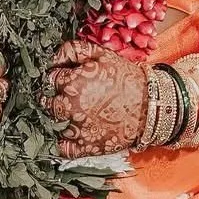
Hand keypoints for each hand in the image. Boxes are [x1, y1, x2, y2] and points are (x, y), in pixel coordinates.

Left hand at [47, 39, 146, 157]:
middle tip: (65, 97)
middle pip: (47, 103)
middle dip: (52, 98)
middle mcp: (71, 107)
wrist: (150, 105)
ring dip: (58, 119)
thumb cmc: (125, 78)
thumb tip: (53, 57)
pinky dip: (62, 143)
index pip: (49, 79)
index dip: (55, 78)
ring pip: (53, 124)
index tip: (61, 79)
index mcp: (72, 83)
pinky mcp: (87, 147)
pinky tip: (68, 135)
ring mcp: (78, 129)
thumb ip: (73, 50)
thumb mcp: (100, 54)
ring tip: (71, 114)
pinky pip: (64, 149)